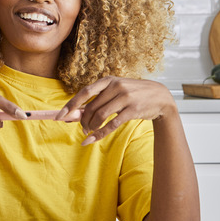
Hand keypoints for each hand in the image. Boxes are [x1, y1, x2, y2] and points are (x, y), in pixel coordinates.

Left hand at [55, 77, 174, 144]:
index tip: (60, 116)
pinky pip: (111, 125)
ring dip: (91, 127)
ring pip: (100, 116)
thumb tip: (73, 113)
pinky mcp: (132, 110)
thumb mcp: (116, 90)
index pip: (84, 92)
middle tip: (82, 128)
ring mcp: (125, 98)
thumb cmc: (133, 94)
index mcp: (108, 81)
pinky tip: (92, 140)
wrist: (160, 97)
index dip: (71, 105)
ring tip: (89, 132)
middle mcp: (116, 87)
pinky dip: (99, 134)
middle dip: (83, 120)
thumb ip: (97, 99)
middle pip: (91, 107)